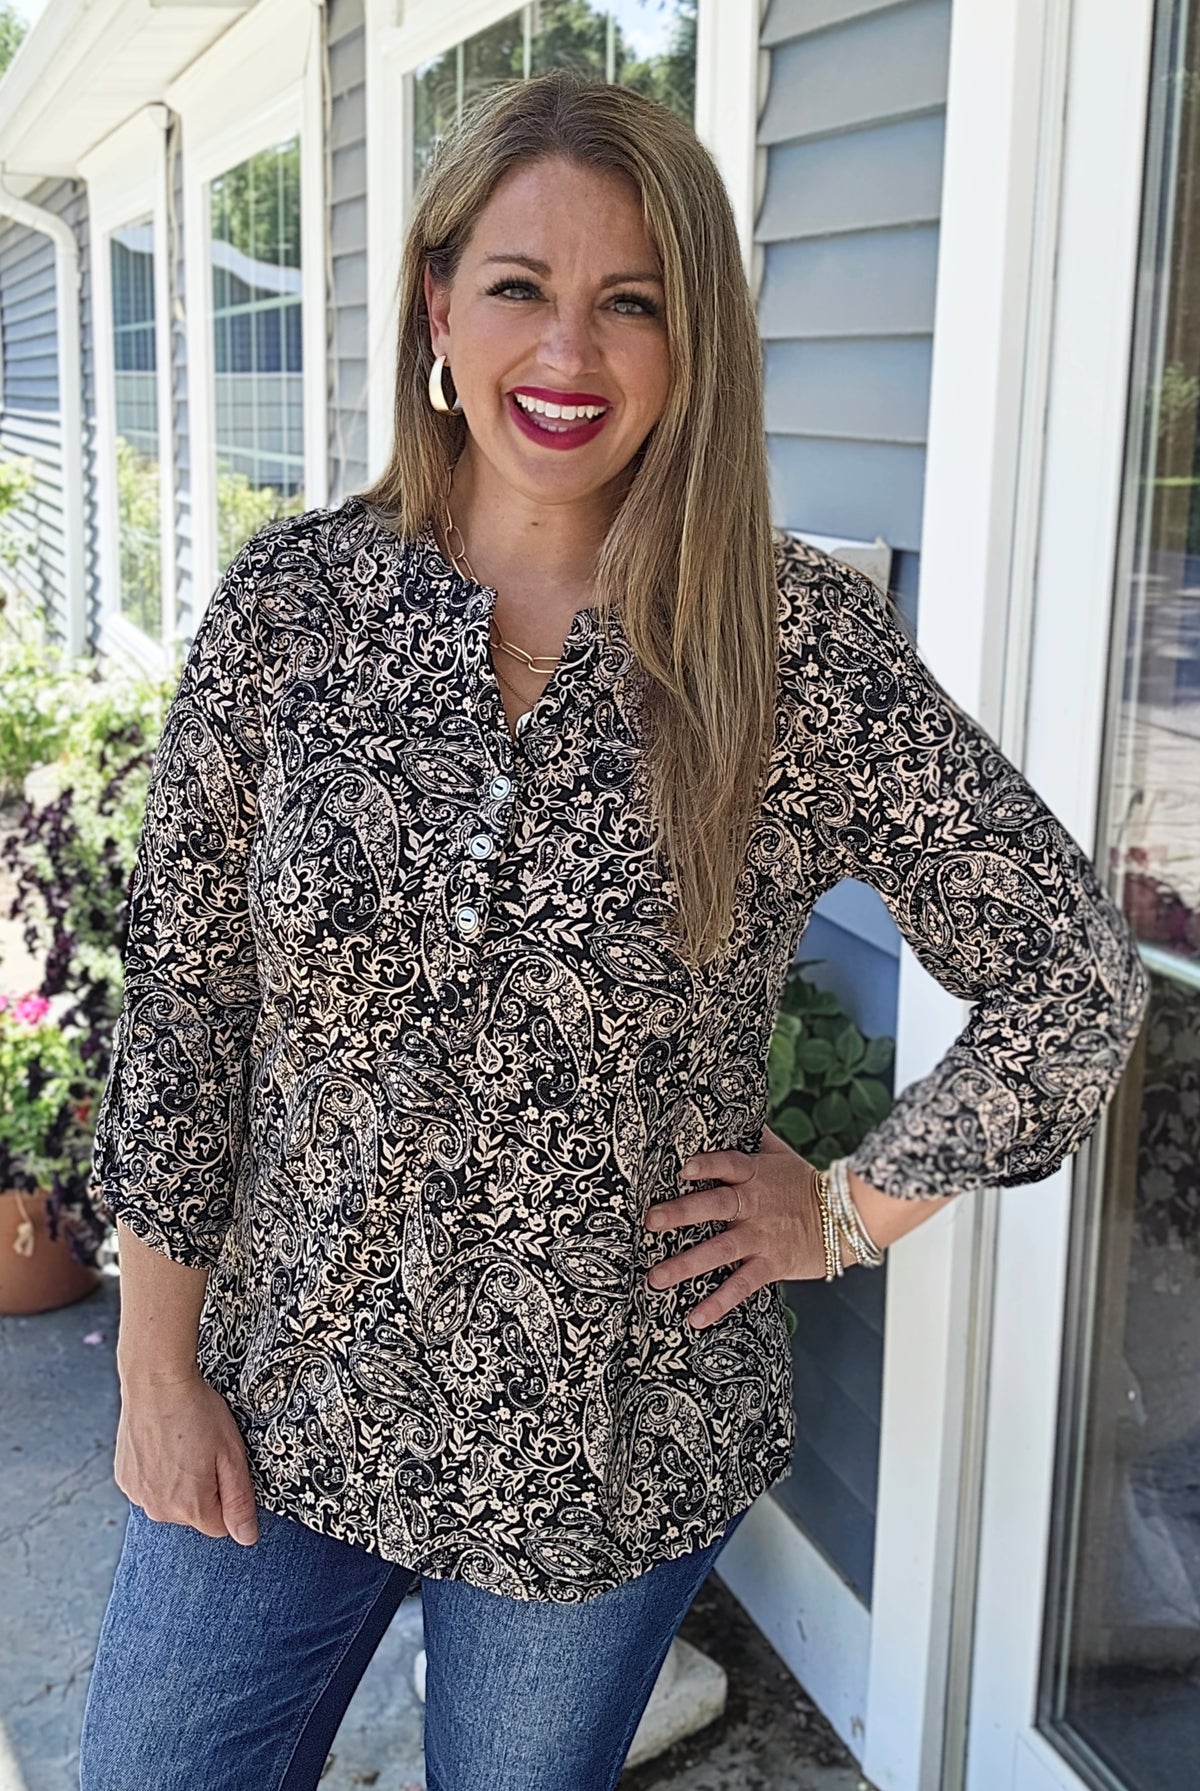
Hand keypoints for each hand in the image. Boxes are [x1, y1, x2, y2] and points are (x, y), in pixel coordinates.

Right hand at [114, 1366, 259, 1544]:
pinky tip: (161, 1445)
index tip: (221, 1466)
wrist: (156, 1383)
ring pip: (169, 1501)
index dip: (226, 1495)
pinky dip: (157, 1472)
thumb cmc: (198, 1413)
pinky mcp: (124, 1479)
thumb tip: (247, 1538)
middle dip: (203, 1490)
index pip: (219, 1526)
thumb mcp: (232, 1455)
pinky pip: (149, 1487)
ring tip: (180, 1445)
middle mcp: (159, 1510)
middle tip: (202, 1450)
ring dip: (178, 1482)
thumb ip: (240, 1501)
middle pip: (193, 1515)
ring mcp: (137, 1495)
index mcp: (190, 1508)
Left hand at [643, 1125, 854, 1329]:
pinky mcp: (771, 1265)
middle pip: (715, 1206)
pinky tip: (694, 1319)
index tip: (683, 1168)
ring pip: (720, 1250)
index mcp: (755, 1175)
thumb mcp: (780, 1153)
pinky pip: (742, 1286)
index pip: (729, 1164)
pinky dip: (719, 1303)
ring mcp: (762, 1237)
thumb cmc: (805, 1183)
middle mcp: (754, 1206)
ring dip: (686, 1265)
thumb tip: (732, 1105)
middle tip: (650, 1221)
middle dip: (681, 1213)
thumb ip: (753, 1135)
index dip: (708, 1165)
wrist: (845, 1218)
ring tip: (655, 1278)